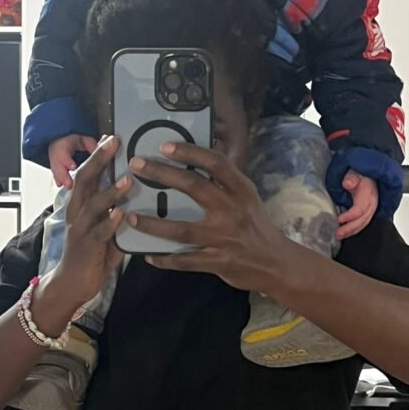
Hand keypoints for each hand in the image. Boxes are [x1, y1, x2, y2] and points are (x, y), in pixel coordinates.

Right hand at [52, 135, 131, 306]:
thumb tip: (139, 195)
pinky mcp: (86, 248)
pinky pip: (99, 233)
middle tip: (114, 142)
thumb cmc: (92, 254)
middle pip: (85, 179)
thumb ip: (117, 211)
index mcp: (81, 205)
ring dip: (111, 191)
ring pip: (92, 204)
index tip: (111, 137)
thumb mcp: (105, 228)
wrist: (72, 284)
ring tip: (128, 179)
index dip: (98, 155)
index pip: (88, 173)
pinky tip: (122, 214)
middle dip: (99, 159)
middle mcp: (78, 213)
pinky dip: (110, 222)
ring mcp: (80, 230)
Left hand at [124, 142, 289, 293]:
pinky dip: (165, 259)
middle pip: (193, 188)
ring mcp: (223, 238)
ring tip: (131, 217)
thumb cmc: (255, 226)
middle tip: (137, 165)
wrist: (276, 263)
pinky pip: (185, 261)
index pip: (215, 163)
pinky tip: (148, 256)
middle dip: (162, 174)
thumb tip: (194, 161)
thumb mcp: (246, 198)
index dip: (190, 152)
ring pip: (181, 230)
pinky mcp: (217, 261)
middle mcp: (231, 210)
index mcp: (241, 190)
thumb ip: (224, 183)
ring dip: (153, 224)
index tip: (165, 146)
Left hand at [336, 172, 377, 239]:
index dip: (350, 216)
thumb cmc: (360, 175)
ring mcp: (370, 210)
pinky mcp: (367, 213)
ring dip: (351, 232)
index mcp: (368, 195)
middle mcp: (371, 204)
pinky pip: (361, 224)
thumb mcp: (355, 173)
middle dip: (349, 228)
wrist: (368, 176)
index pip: (360, 209)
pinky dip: (353, 230)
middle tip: (337, 233)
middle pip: (362, 220)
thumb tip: (347, 183)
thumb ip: (351, 177)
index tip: (339, 219)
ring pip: (362, 224)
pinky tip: (345, 233)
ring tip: (339, 236)